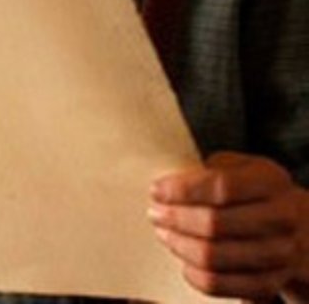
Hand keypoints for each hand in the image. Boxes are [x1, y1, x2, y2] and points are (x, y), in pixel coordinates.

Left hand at [149, 151, 308, 299]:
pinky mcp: (268, 283)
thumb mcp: (239, 166)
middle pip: (215, 224)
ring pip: (213, 256)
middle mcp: (282, 218)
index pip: (221, 187)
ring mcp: (279, 254)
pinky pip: (219, 284)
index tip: (156, 189)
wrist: (298, 227)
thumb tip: (168, 182)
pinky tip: (182, 257)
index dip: (182, 190)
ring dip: (179, 244)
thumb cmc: (253, 190)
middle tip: (154, 212)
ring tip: (163, 232)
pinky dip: (192, 272)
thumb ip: (208, 168)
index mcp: (271, 181)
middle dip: (175, 218)